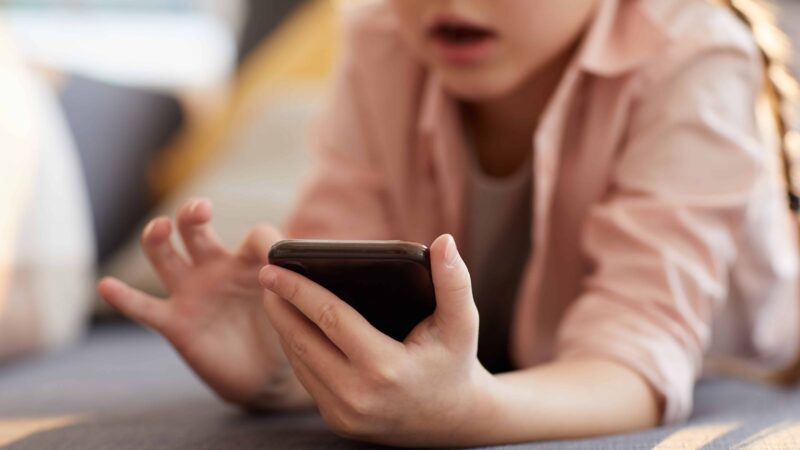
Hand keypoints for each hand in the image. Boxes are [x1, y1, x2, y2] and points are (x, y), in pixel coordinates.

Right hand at [98, 199, 307, 408]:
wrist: (264, 375)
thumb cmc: (279, 327)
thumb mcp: (293, 303)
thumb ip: (298, 282)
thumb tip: (311, 263)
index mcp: (246, 260)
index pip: (253, 236)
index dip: (265, 242)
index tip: (275, 256)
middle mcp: (214, 269)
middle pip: (194, 231)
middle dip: (192, 214)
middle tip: (201, 210)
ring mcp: (191, 293)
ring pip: (165, 257)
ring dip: (158, 239)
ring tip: (161, 228)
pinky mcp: (175, 323)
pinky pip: (144, 308)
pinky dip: (124, 298)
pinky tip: (107, 285)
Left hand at [259, 234, 495, 446]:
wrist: (455, 422)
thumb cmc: (455, 362)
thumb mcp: (462, 322)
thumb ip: (454, 281)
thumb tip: (445, 241)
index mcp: (385, 369)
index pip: (330, 318)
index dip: (298, 289)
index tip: (273, 268)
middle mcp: (358, 396)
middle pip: (303, 340)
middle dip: (279, 306)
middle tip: (266, 276)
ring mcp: (344, 414)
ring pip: (300, 361)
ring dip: (284, 328)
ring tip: (276, 297)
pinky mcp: (338, 422)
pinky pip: (308, 379)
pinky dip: (297, 350)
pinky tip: (295, 327)